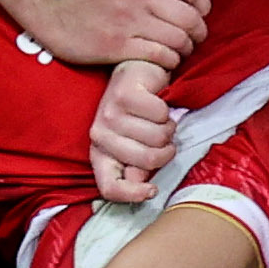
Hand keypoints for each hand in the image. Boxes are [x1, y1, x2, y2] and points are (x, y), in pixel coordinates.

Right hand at [28, 0, 207, 70]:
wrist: (53, 7)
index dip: (203, 6)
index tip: (199, 14)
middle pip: (190, 18)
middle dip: (199, 31)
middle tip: (195, 37)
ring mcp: (129, 22)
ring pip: (178, 40)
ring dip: (185, 48)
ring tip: (181, 50)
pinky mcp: (119, 46)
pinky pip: (159, 56)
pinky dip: (169, 61)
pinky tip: (165, 59)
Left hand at [89, 62, 178, 201]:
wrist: (138, 73)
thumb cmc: (139, 114)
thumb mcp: (137, 145)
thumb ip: (137, 167)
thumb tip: (142, 186)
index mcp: (100, 153)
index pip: (109, 187)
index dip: (133, 194)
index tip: (153, 190)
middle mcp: (99, 135)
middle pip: (146, 162)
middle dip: (165, 151)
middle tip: (164, 137)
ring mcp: (109, 114)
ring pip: (158, 137)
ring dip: (168, 128)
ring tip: (160, 118)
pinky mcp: (123, 94)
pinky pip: (161, 114)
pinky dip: (167, 110)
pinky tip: (158, 101)